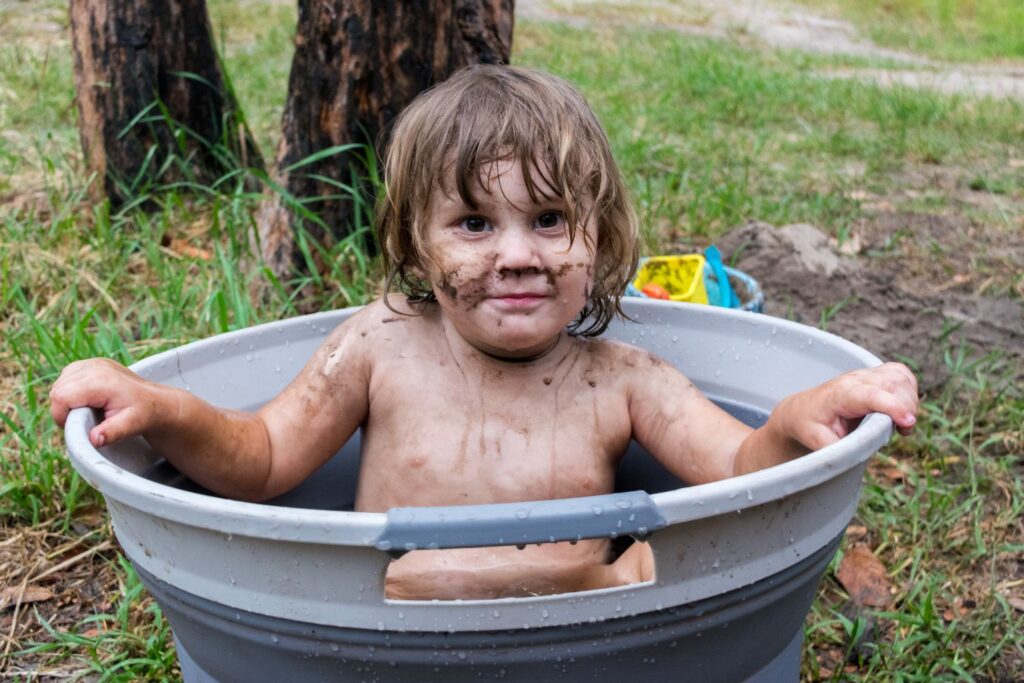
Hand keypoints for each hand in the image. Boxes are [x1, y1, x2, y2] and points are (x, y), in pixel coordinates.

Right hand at [50, 358, 176, 447]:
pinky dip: (71, 389)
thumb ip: (112, 432)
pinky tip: (87, 398)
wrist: (156, 401)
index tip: (76, 425)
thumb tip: (94, 439)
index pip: (60, 396)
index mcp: (101, 381)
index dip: (61, 415)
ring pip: (60, 381)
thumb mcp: (131, 425)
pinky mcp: (94, 363)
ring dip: (66, 398)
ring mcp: (94, 363)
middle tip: (83, 419)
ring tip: (87, 409)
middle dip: (63, 408)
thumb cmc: (144, 413)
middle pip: (57, 388)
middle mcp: (95, 367)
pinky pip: (69, 376)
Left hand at [775, 362, 918, 451]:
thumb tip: (854, 458)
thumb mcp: (816, 441)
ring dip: (911, 400)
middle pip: (893, 384)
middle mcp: (855, 379)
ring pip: (901, 377)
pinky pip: (902, 375)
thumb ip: (836, 450)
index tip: (908, 423)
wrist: (803, 409)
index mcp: (840, 394)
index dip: (892, 407)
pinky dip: (910, 391)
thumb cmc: (810, 425)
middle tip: (902, 431)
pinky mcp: (876, 374)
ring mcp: (866, 374)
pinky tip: (901, 409)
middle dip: (907, 408)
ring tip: (900, 423)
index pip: (871, 395)